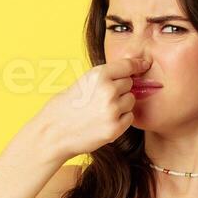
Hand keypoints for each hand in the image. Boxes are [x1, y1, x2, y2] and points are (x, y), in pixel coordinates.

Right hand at [16, 56, 149, 160]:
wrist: (52, 134)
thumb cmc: (63, 108)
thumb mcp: (81, 83)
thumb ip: (104, 78)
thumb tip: (129, 76)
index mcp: (97, 75)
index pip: (128, 65)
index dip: (138, 64)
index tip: (145, 64)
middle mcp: (107, 90)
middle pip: (130, 84)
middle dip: (121, 88)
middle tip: (104, 98)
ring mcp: (112, 110)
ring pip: (131, 101)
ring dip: (122, 104)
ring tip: (101, 110)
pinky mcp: (114, 128)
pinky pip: (129, 118)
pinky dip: (120, 119)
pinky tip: (103, 121)